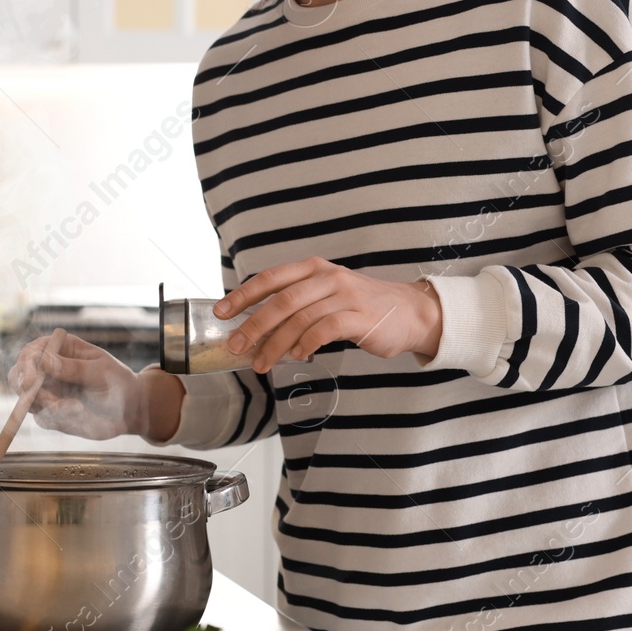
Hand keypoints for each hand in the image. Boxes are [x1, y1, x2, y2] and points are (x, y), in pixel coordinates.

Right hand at [8, 330, 183, 440]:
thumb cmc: (118, 383)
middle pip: (18, 375)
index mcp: (60, 349)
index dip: (25, 366)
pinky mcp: (52, 412)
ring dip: (47, 405)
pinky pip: (42, 417)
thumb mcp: (100, 372)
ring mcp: (49, 391)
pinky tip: (78, 413)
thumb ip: (73, 368)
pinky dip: (55, 418)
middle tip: (38, 396)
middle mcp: (49, 369)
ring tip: (75, 408)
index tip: (30, 381)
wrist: (130, 410)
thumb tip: (44, 361)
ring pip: (28, 399)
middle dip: (24, 387)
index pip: (30, 352)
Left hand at [214, 256, 442, 373]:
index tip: (220, 312)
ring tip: (262, 362)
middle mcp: (327, 277)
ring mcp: (345, 295)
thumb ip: (297, 303)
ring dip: (275, 344)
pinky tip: (297, 356)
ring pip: (299, 318)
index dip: (242, 294)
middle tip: (236, 345)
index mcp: (313, 268)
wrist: (411, 312)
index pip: (270, 278)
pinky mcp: (360, 317)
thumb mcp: (327, 293)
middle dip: (253, 325)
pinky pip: (324, 330)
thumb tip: (256, 325)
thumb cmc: (362, 306)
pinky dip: (305, 345)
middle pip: (281, 300)